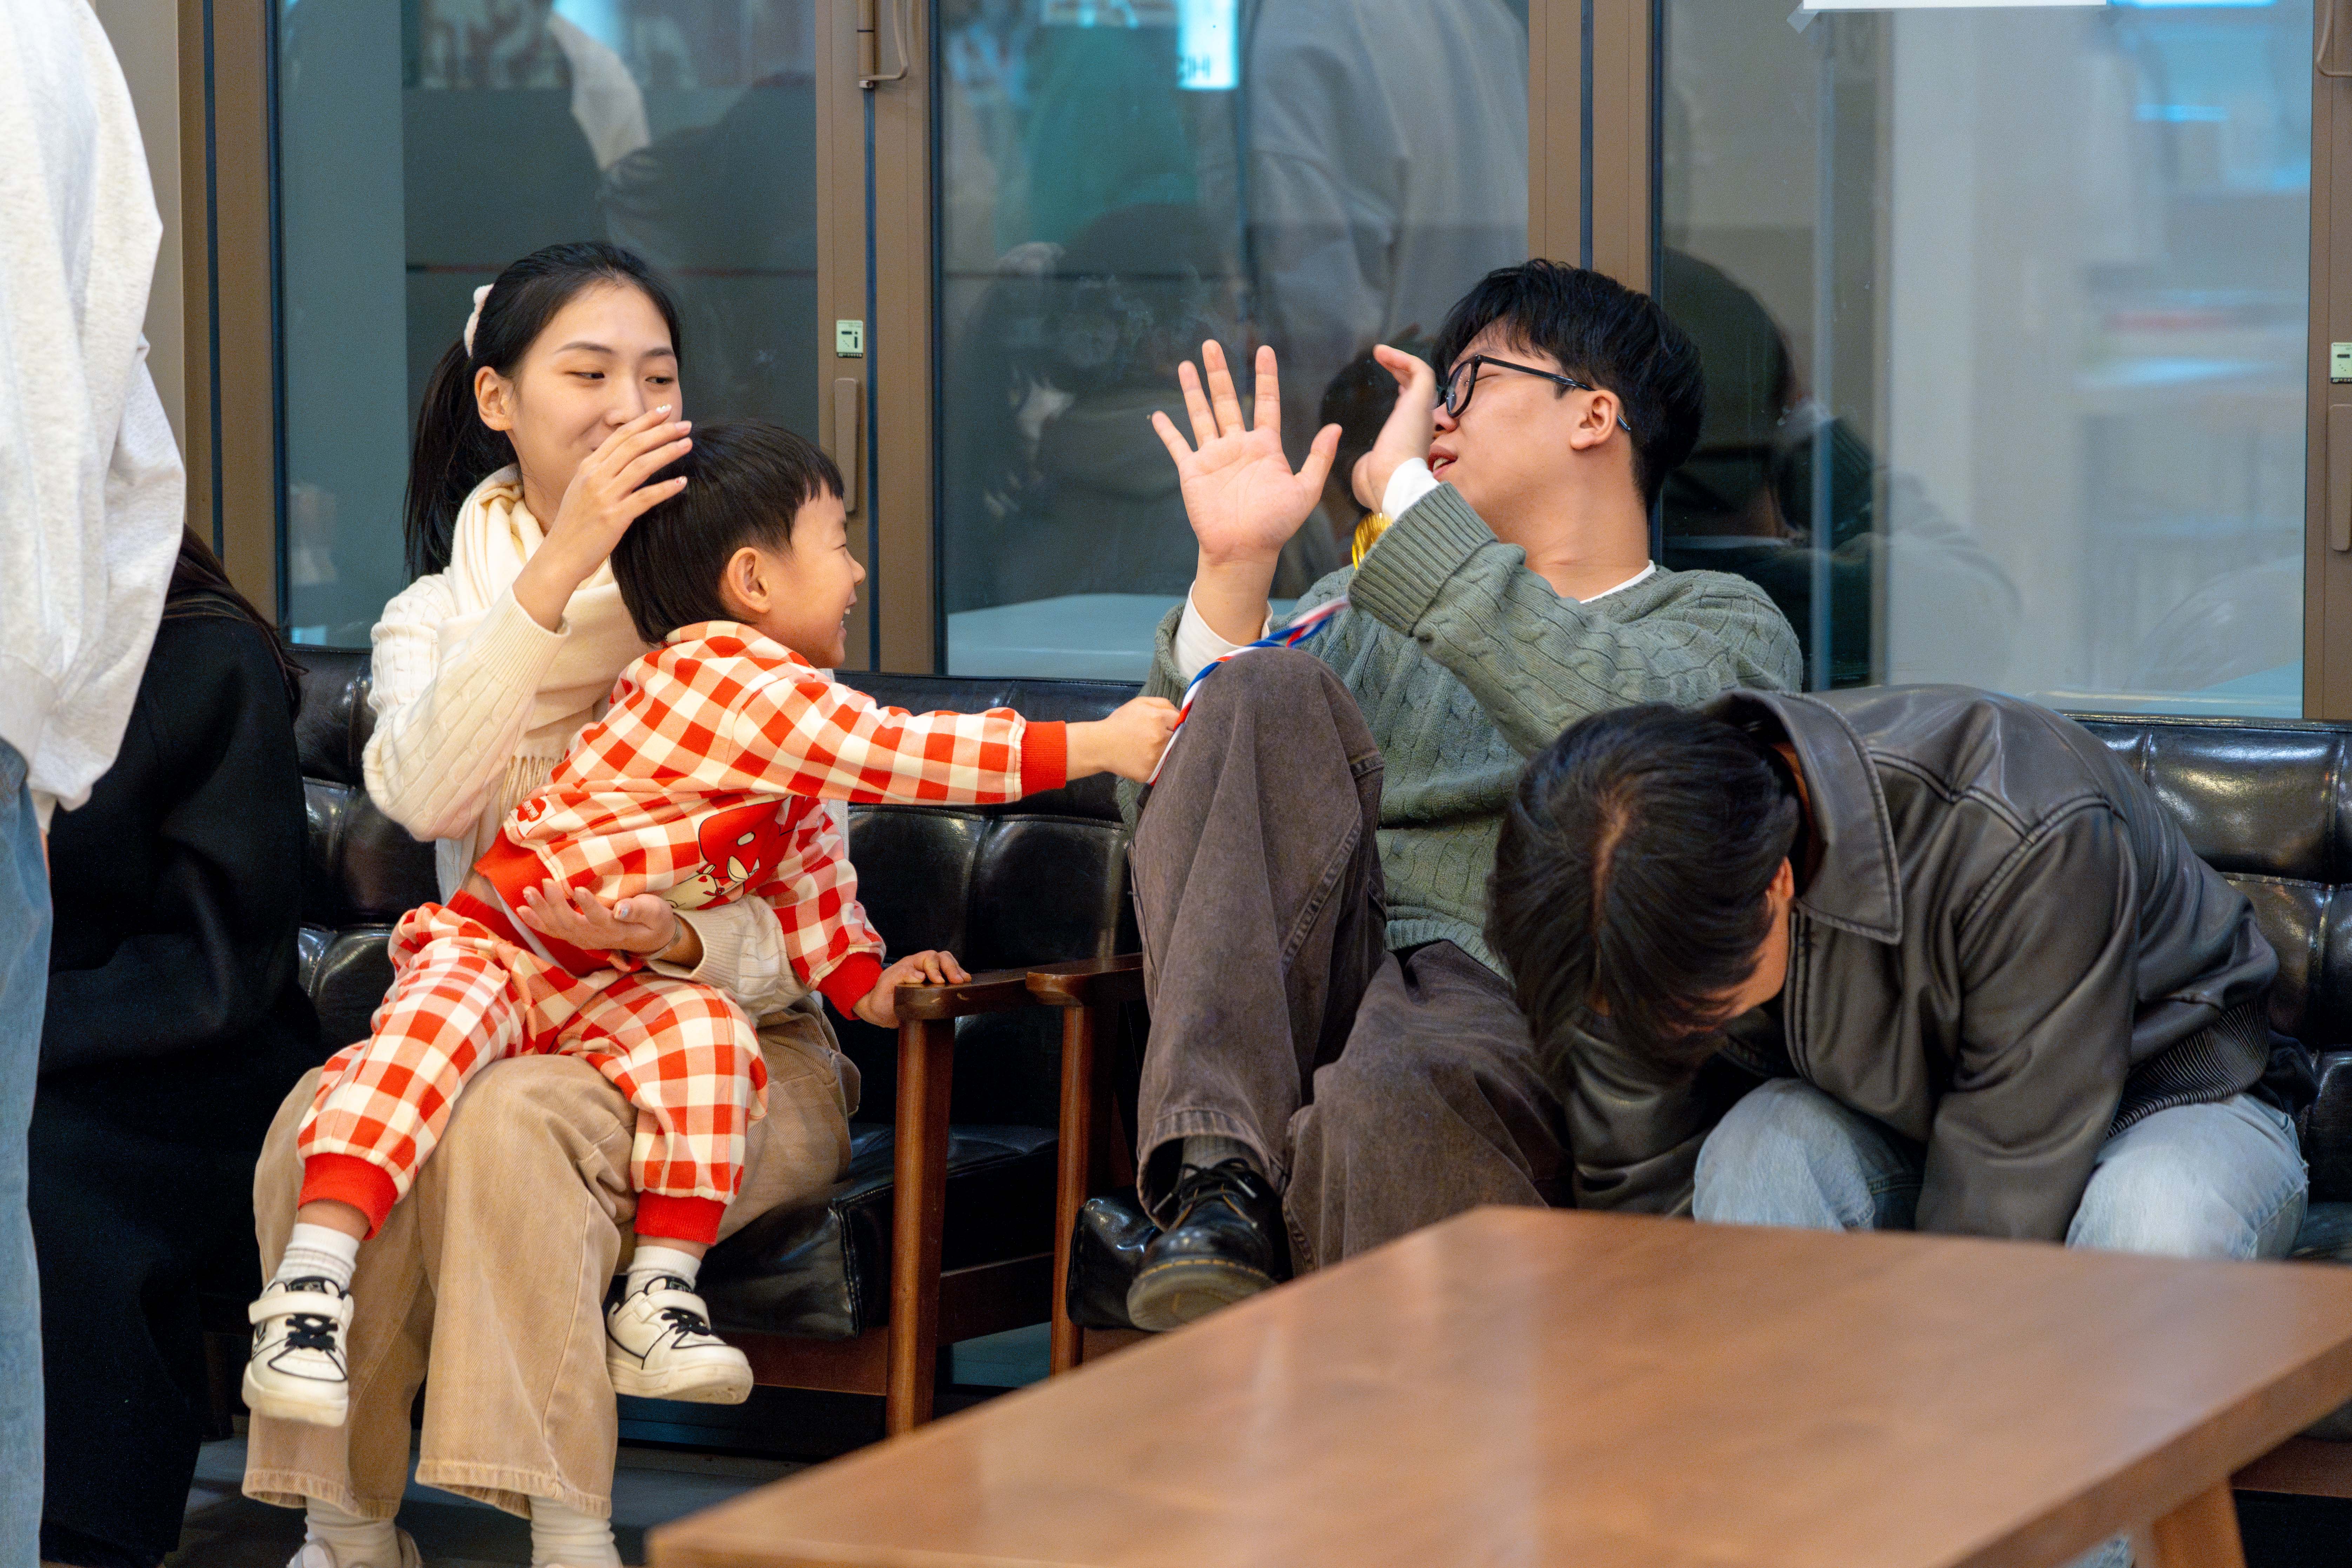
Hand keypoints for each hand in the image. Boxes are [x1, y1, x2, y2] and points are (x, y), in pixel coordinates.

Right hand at [512, 406, 693, 631]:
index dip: (644, 421)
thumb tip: (626, 458)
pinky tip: (682, 482)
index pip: (620, 436)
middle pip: (634, 445)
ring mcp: (604, 496)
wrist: (560, 555)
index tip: (664, 411)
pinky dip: (665, 489)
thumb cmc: (575, 525)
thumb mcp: (582, 490)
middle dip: (661, 431)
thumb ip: (602, 472)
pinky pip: (645, 498)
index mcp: (588, 467)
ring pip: (641, 465)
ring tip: (688, 444)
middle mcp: (595, 476)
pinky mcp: (614, 517)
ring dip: (667, 452)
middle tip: (685, 424)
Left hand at [517, 884, 692, 961]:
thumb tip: (620, 909)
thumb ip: (639, 910)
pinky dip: (536, 922)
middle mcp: (596, 937)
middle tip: (545, 882)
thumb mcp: (655, 912)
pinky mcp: (577, 936)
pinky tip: (522, 910)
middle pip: (571, 923)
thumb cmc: (654, 920)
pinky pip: (553, 932)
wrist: (650, 940)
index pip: (599, 918)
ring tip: (527, 892)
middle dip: (555, 904)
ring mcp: (584, 939)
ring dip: (541, 911)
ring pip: (558, 928)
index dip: (587, 905)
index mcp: (616, 930)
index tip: (577, 888)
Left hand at [855, 949, 970, 1026]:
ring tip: (965, 981)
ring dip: (957, 971)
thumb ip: (901, 975)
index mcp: (911, 964)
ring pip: (948, 965)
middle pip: (942, 958)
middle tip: (959, 981)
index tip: (939, 982)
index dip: (936, 968)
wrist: (880, 1012)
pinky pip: (949, 979)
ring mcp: (930, 977)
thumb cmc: (881, 997)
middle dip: (952, 968)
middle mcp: (922, 967)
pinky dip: (957, 980)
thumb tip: (921, 975)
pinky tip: (963, 986)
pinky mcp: (934, 988)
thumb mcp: (886, 985)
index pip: (929, 958)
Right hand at [1066, 696, 1180, 782]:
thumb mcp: (1139, 703)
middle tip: (1160, 739)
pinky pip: (1162, 768)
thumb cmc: (1120, 723)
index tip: (1169, 727)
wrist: (1100, 745)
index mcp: (1158, 717)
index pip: (1180, 721)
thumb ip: (1163, 703)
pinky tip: (1147, 759)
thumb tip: (1181, 713)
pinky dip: (1157, 764)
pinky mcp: (1150, 771)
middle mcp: (1159, 737)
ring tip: (1152, 749)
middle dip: (1172, 738)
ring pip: (1172, 754)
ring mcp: (1155, 756)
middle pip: (1179, 738)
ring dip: (1166, 751)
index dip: (1175, 724)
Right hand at [1150, 343, 1339, 569]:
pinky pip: (1177, 445)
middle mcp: (1237, 445)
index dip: (1265, 376)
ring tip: (1186, 363)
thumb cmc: (1275, 525)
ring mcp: (1213, 456)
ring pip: (1201, 414)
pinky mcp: (1192, 470)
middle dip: (1219, 372)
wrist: (1243, 549)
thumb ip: (1318, 458)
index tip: (1264, 350)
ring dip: (1193, 389)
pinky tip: (1157, 414)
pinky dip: (1166, 431)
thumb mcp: (1305, 490)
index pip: (1265, 402)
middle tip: (1212, 344)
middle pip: (1227, 400)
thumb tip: (1336, 427)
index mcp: (1264, 447)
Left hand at [1350, 344, 1439, 511]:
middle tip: (1385, 360)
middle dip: (1402, 371)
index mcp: (1410, 435)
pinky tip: (1382, 353)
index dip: (1405, 392)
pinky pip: (1419, 369)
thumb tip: (1365, 463)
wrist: (1392, 482)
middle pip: (1417, 388)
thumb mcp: (1370, 468)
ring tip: (1380, 352)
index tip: (1395, 384)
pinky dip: (1402, 358)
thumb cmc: (1380, 481)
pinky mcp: (1420, 399)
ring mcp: (1422, 409)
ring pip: (1421, 376)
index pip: (1412, 407)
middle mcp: (1421, 420)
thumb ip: (1368, 461)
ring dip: (1400, 361)